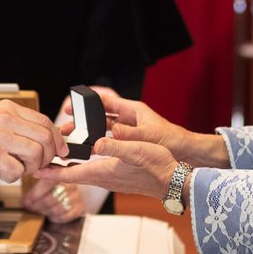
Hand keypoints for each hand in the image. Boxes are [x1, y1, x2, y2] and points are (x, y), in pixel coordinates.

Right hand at [0, 100, 65, 182]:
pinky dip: (12, 177)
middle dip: (48, 157)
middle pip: (46, 138)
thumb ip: (14, 127)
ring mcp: (0, 137)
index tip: (58, 151)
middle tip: (37, 166)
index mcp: (7, 109)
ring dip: (30, 168)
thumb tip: (41, 142)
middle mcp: (6, 119)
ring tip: (15, 169)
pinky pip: (17, 171)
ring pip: (37, 155)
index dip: (57, 139)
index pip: (45, 122)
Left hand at [21, 177, 85, 222]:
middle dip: (36, 205)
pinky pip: (65, 216)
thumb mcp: (44, 181)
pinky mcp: (80, 207)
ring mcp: (76, 197)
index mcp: (61, 174)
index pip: (47, 184)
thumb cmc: (55, 185)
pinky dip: (56, 217)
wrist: (76, 188)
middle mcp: (71, 185)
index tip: (25, 201)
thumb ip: (35, 187)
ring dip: (45, 212)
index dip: (34, 194)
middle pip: (50, 199)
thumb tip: (22, 202)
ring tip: (38, 211)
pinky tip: (50, 216)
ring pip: (56, 209)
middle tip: (29, 207)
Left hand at [34, 136, 179, 200]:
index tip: (34, 170)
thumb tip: (95, 143)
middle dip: (55, 168)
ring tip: (55, 157)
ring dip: (67, 165)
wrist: (174, 181)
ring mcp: (110, 178)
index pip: (70, 173)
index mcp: (102, 171)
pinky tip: (82, 156)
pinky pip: (91, 171)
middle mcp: (103, 177)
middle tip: (39, 160)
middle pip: (72, 174)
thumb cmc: (157, 166)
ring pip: (81, 172)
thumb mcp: (136, 151)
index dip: (51, 172)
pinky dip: (81, 164)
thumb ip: (115, 147)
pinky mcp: (117, 176)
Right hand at [67, 88, 227, 167]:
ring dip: (88, 133)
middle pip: (100, 115)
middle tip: (65, 127)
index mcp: (133, 110)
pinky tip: (88, 150)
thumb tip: (108, 136)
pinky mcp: (131, 142)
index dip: (88, 102)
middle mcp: (129, 118)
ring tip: (72, 139)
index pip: (106, 101)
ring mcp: (129, 130)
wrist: (187, 152)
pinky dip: (98, 142)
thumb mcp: (148, 138)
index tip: (72, 105)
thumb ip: (127, 136)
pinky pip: (110, 140)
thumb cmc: (172, 141)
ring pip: (103, 128)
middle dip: (82, 121)